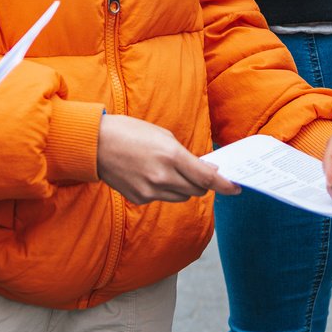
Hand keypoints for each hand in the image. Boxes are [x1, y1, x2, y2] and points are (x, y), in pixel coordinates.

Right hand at [96, 114, 239, 204]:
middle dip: (203, 183)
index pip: (207, 178)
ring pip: (181, 197)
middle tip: (201, 173)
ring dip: (184, 187)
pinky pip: (162, 198)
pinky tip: (150, 174)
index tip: (235, 187)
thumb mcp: (163, 136)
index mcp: (171, 156)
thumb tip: (205, 170)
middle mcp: (163, 177)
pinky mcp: (139, 199)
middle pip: (197, 191)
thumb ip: (186, 156)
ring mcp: (150, 191)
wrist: (95, 144)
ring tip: (171, 171)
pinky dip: (164, 189)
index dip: (225, 185)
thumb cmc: (130, 132)